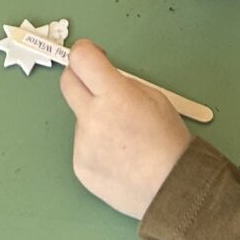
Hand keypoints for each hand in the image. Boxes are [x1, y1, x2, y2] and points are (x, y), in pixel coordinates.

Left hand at [60, 40, 190, 220]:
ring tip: (123, 139)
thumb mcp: (154, 98)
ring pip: (80, 118)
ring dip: (94, 119)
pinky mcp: (80, 167)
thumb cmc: (169, 142)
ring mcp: (83, 145)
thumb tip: (103, 79)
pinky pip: (82, 145)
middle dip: (80, 77)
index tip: (94, 56)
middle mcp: (92, 118)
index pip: (81, 58)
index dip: (86, 51)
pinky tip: (118, 158)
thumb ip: (123, 84)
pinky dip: (95, 146)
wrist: (172, 188)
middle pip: (67, 82)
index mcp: (114, 96)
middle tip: (98, 87)